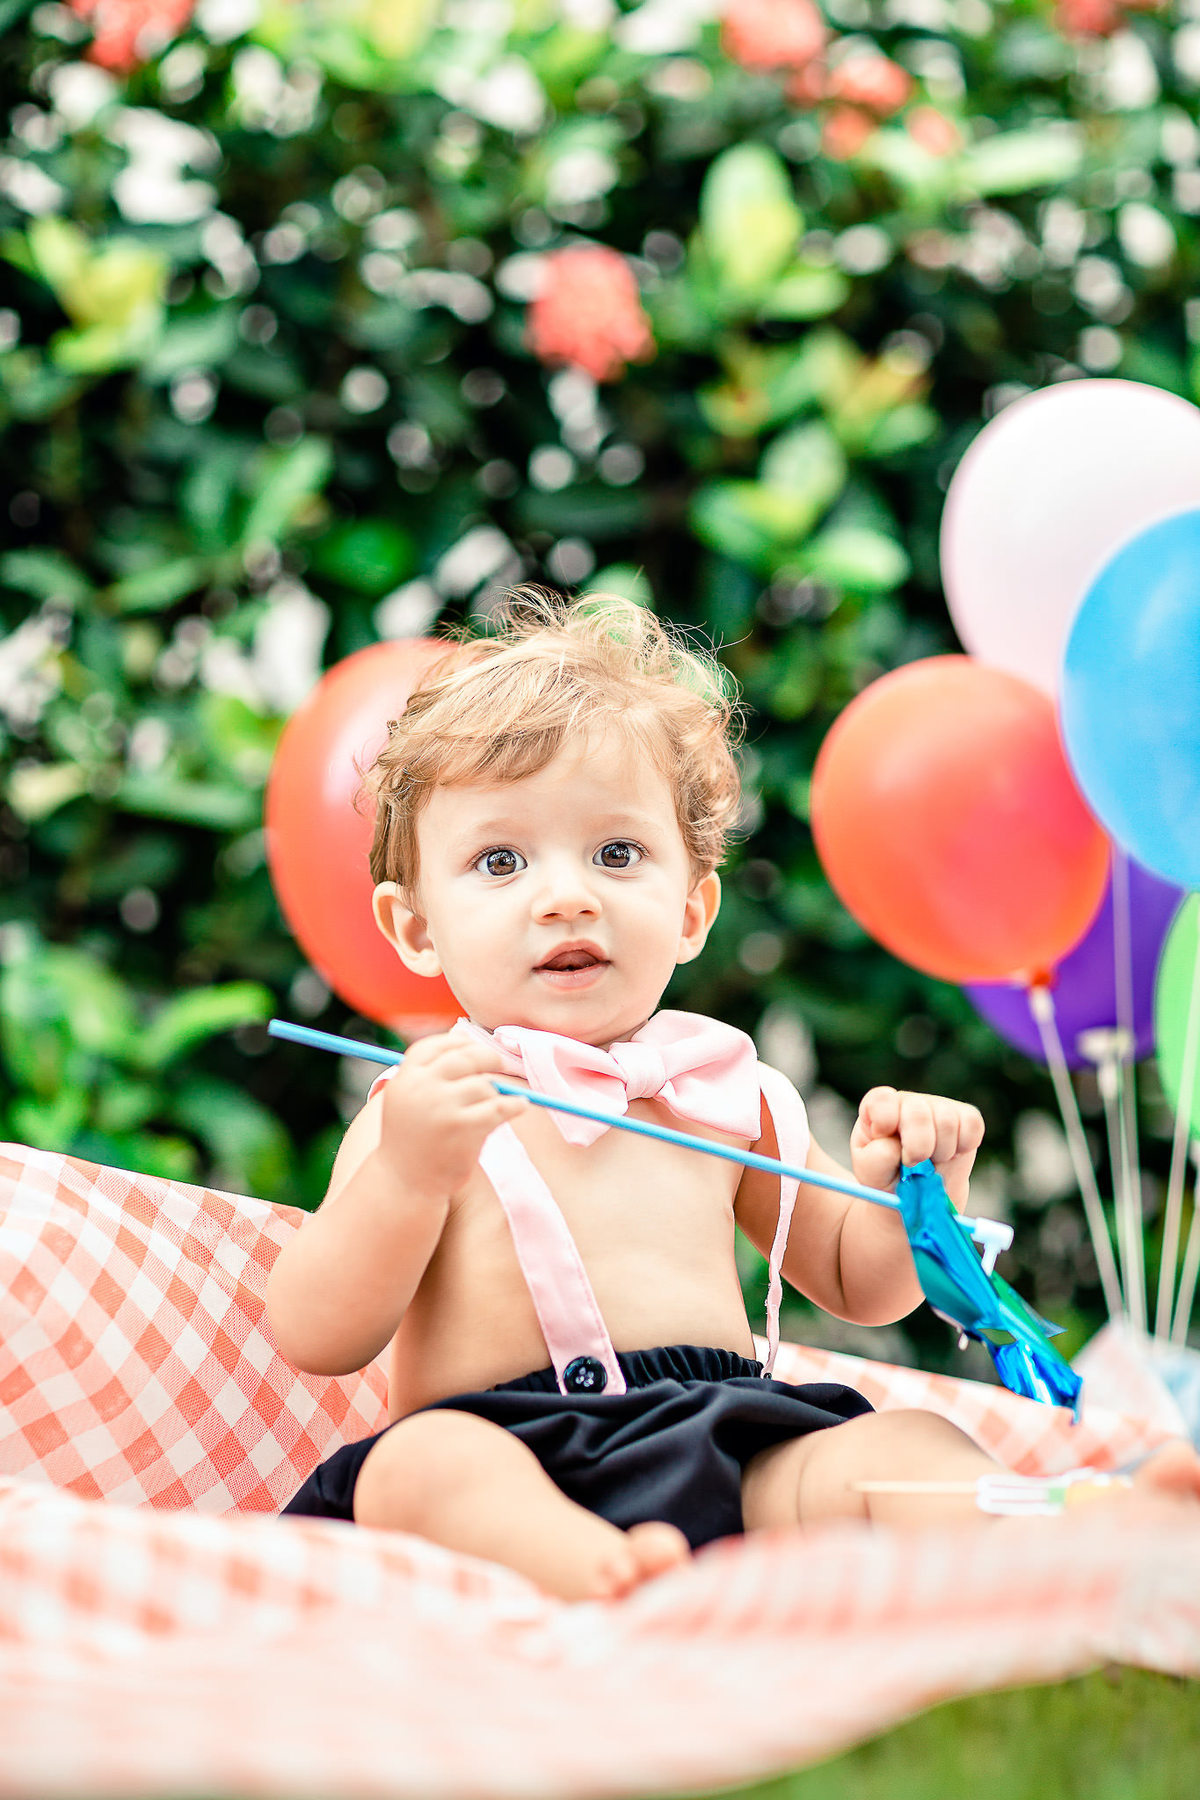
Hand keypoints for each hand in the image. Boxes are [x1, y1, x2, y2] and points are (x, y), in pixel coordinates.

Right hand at [375, 1033, 527, 1202]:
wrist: (405, 1182)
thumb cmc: (413, 1139)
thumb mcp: (408, 1099)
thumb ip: (429, 1073)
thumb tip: (464, 1039)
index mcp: (405, 1078)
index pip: (436, 1045)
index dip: (459, 1043)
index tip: (474, 1049)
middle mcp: (422, 1087)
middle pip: (465, 1058)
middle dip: (486, 1058)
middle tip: (498, 1063)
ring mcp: (443, 1106)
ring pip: (484, 1085)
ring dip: (494, 1094)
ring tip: (495, 1104)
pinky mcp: (463, 1127)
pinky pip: (499, 1107)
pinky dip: (514, 1105)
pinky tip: (520, 1106)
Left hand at [850, 1087, 983, 1207]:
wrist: (917, 1196)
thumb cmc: (888, 1180)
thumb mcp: (872, 1174)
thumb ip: (876, 1159)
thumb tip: (895, 1147)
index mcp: (878, 1110)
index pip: (882, 1101)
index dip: (886, 1121)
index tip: (889, 1144)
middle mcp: (908, 1102)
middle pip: (918, 1113)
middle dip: (918, 1148)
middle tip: (914, 1163)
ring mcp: (938, 1107)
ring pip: (947, 1121)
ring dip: (941, 1152)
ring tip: (932, 1162)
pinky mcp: (964, 1117)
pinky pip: (972, 1124)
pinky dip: (964, 1146)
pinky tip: (951, 1155)